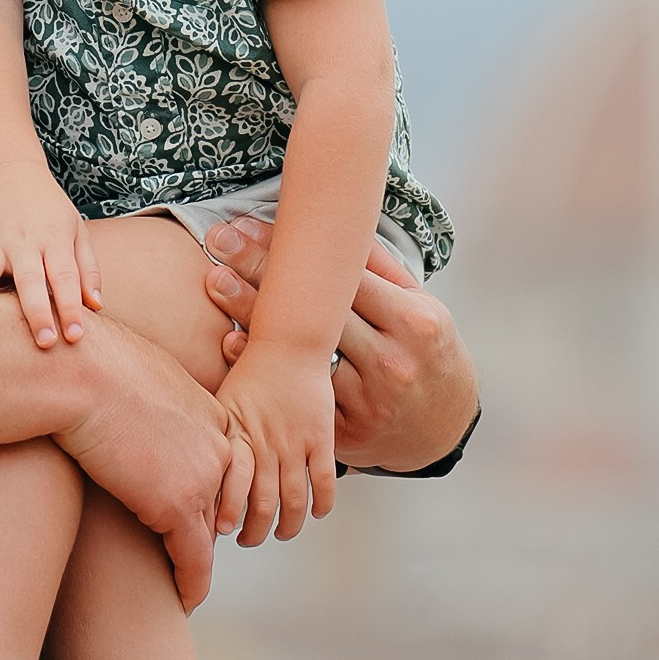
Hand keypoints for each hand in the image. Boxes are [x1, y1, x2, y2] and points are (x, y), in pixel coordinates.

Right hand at [0, 170, 99, 349]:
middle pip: (30, 278)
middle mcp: (23, 242)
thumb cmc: (49, 211)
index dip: (71, 306)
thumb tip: (96, 307)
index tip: (76, 337)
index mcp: (53, 239)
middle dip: (37, 311)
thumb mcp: (76, 230)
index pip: (65, 276)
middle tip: (44, 342)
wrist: (9, 174)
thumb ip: (87, 269)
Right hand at [53, 318, 256, 609]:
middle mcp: (218, 445)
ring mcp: (203, 476)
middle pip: (219, 503)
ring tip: (188, 587)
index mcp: (210, 413)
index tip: (199, 516)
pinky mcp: (178, 505)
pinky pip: (193, 558)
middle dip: (206, 531)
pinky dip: (190, 584)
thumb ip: (149, 399)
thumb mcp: (136, 375)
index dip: (207, 495)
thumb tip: (129, 400)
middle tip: (191, 559)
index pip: (220, 468)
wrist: (77, 373)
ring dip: (198, 565)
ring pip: (207, 536)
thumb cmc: (89, 366)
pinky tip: (183, 601)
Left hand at [205, 222, 478, 474]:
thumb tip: (338, 225)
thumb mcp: (421, 306)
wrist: (443, 427)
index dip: (297, 250)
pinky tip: (230, 345)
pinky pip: (298, 398)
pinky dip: (262, 371)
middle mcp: (390, 361)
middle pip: (318, 310)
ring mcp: (367, 402)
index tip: (253, 224)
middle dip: (265, 271)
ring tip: (215, 282)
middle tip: (220, 238)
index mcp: (413, 321)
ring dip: (253, 316)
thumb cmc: (426, 351)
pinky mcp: (345, 435)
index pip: (346, 277)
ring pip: (301, 354)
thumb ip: (382, 270)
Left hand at [218, 339, 337, 544]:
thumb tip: (195, 466)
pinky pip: (323, 482)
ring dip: (287, 525)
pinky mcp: (321, 438)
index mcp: (240, 437)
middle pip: (263, 505)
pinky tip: (315, 513)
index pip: (232, 487)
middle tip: (248, 539)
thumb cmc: (253, 371)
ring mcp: (296, 444)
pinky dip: (321, 504)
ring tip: (280, 533)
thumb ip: (216, 438)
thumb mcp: (222, 403)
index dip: (228, 514)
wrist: (290, 344)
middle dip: (255, 531)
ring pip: (294, 501)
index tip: (223, 530)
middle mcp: (267, 445)